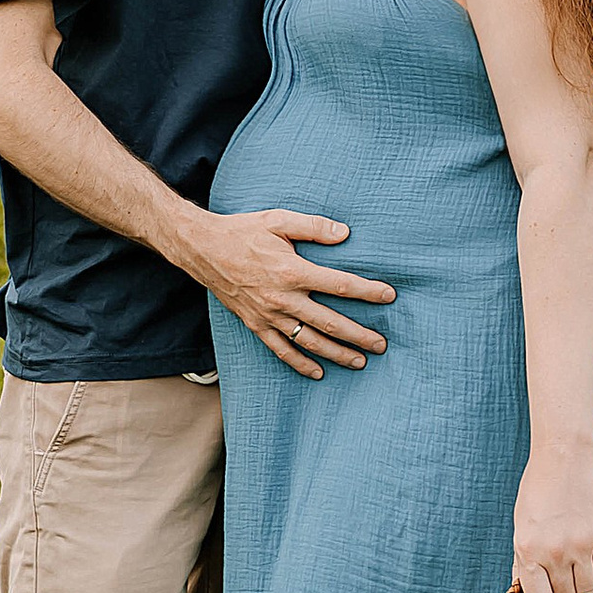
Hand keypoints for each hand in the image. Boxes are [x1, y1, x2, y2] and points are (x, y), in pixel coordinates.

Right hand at [183, 205, 393, 378]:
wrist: (203, 249)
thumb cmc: (243, 231)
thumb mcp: (278, 220)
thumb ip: (313, 226)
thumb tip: (345, 233)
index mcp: (292, 271)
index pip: (339, 285)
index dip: (367, 292)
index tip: (389, 296)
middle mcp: (282, 299)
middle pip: (330, 322)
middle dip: (359, 335)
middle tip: (382, 345)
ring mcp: (269, 315)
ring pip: (309, 342)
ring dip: (337, 354)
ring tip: (360, 362)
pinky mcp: (256, 325)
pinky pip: (281, 350)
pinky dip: (301, 364)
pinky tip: (319, 372)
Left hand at [511, 442, 592, 592]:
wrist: (564, 458)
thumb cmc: (538, 491)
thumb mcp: (521, 527)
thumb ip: (522, 562)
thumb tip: (522, 592)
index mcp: (528, 550)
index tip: (548, 589)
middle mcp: (554, 552)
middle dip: (564, 592)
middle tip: (565, 575)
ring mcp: (581, 546)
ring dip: (584, 588)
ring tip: (580, 572)